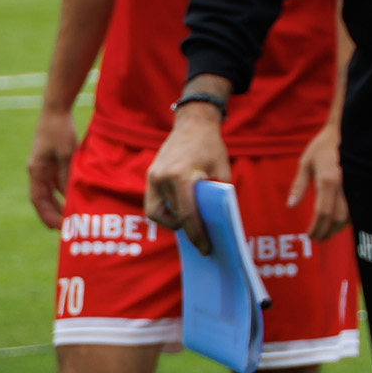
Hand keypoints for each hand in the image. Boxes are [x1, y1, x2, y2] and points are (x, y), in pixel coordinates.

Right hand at [27, 108, 77, 228]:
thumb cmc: (60, 131)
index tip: (57, 226)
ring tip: (71, 215)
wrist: (56, 111)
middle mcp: (37, 170)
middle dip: (52, 212)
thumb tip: (69, 195)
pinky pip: (56, 180)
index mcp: (36, 171)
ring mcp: (44, 165)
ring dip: (59, 202)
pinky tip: (74, 196)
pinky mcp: (52, 160)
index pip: (38, 199)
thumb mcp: (66, 154)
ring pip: (50, 190)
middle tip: (65, 226)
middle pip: (43, 198)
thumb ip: (66, 174)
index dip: (46, 214)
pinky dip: (63, 190)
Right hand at [145, 106, 230, 255]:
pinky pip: (154, 202)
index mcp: (183, 176)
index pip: (187, 214)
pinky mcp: (149, 176)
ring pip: (156, 213)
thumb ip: (218, 196)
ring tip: (190, 223)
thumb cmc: (212, 147)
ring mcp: (153, 177)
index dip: (197, 235)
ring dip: (172, 221)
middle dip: (187, 231)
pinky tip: (180, 212)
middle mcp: (163, 178)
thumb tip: (216, 223)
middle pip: (171, 217)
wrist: (192, 123)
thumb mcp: (222, 171)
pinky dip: (165, 211)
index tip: (205, 249)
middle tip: (201, 242)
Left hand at [287, 122, 348, 240]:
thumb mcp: (306, 162)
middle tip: (317, 239)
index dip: (316, 228)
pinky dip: (348, 218)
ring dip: (338, 228)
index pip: (323, 212)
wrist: (346, 130)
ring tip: (326, 232)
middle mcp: (344, 184)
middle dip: (328, 232)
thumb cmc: (323, 146)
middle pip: (339, 218)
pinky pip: (357, 207)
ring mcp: (356, 185)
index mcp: (328, 179)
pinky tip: (338, 220)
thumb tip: (291, 206)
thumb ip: (299, 185)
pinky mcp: (362, 185)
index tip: (308, 236)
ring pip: (351, 215)